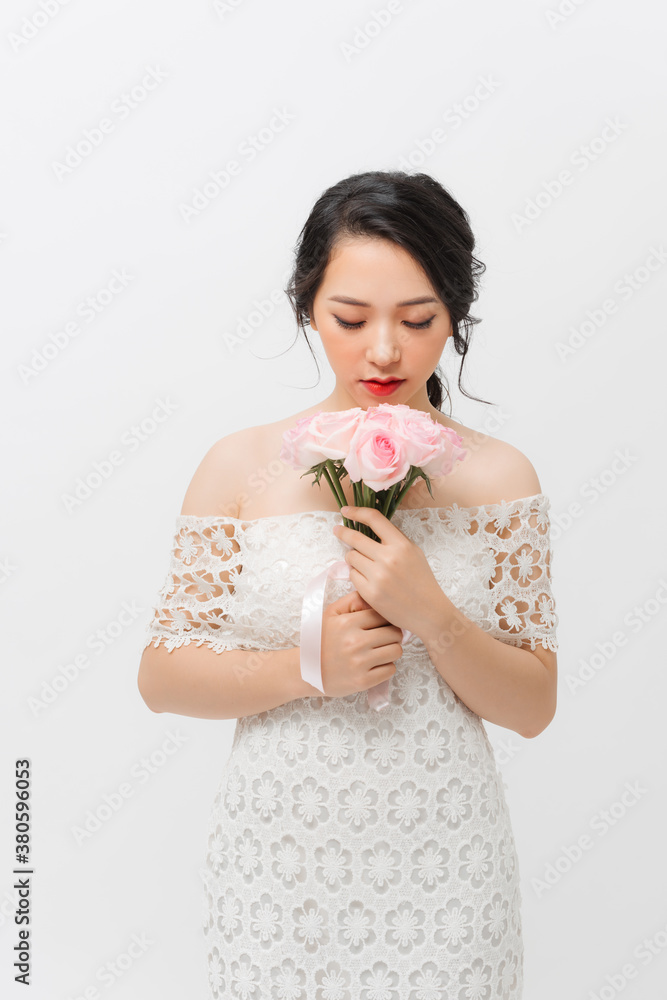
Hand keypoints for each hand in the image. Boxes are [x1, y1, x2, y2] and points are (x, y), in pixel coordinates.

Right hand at [320, 590, 402, 698]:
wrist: (307, 671)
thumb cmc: (322, 640)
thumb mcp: (332, 614)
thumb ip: (354, 600)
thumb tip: (376, 597)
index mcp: (347, 623)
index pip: (383, 615)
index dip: (386, 619)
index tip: (381, 625)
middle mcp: (354, 642)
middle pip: (394, 633)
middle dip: (392, 635)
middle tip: (383, 639)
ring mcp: (359, 663)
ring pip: (396, 651)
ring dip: (391, 651)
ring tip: (379, 651)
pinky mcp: (363, 681)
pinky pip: (390, 670)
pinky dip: (386, 667)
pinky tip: (375, 665)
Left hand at [333, 505, 443, 637]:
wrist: (428, 612)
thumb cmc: (421, 581)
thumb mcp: (413, 553)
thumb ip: (393, 540)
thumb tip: (368, 527)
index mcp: (401, 545)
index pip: (374, 519)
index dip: (356, 511)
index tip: (345, 510)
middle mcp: (388, 559)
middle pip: (355, 538)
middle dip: (344, 533)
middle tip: (337, 530)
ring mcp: (378, 577)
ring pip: (351, 557)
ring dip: (353, 557)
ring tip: (364, 564)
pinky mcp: (369, 593)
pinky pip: (352, 575)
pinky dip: (357, 575)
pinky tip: (368, 579)